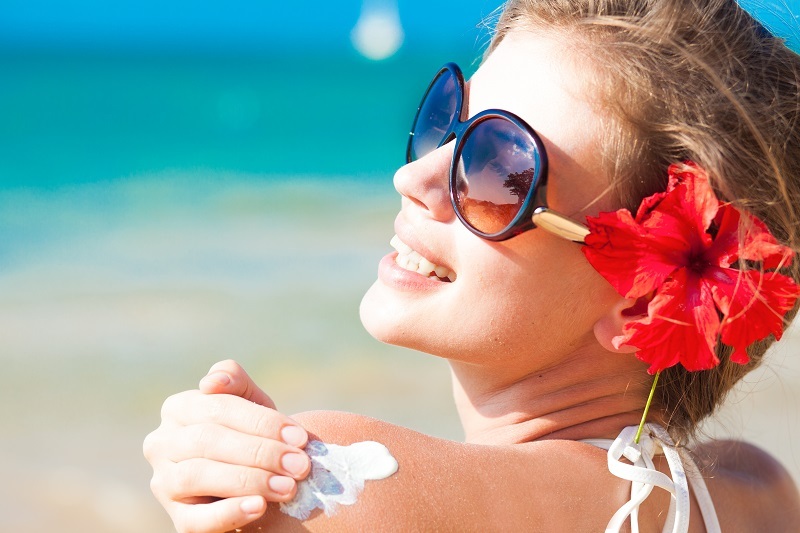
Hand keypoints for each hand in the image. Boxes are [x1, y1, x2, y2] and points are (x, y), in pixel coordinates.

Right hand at [144, 360, 309, 532]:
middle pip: (207, 440)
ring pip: (196, 476)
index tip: (300, 438)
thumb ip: (237, 382)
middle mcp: (161, 443)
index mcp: (179, 408)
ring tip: (287, 487)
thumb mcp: (251, 403)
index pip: (218, 407)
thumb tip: (212, 381)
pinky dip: (229, 513)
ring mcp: (163, 482)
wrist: (255, 481)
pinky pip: (194, 520)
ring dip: (248, 480)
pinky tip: (259, 507)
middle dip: (260, 452)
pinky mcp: (176, 519)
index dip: (262, 422)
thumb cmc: (252, 435)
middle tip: (300, 465)